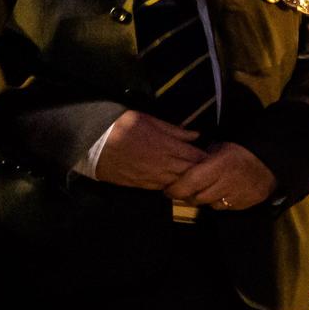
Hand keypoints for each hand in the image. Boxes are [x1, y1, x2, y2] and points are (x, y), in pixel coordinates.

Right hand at [93, 110, 208, 189]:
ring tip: (198, 180)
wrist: (92, 142)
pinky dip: (173, 187)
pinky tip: (178, 185)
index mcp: (167, 146)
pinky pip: (163, 188)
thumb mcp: (149, 120)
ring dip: (189, 182)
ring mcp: (152, 177)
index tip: (216, 159)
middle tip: (212, 172)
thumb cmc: (121, 125)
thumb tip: (196, 135)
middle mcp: (163, 164)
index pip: (196, 157)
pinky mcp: (141, 185)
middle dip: (202, 173)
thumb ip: (174, 130)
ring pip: (179, 184)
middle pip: (191, 173)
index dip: (207, 159)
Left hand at [164, 142, 277, 210]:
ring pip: (210, 204)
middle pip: (197, 197)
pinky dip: (219, 202)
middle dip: (188, 195)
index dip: (175, 189)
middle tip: (184, 190)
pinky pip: (224, 207)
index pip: (190, 182)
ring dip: (204, 199)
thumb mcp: (219, 148)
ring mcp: (236, 195)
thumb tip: (181, 167)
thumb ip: (201, 159)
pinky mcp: (244, 204)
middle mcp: (226, 183)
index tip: (168, 190)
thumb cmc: (240, 152)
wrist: (270, 163)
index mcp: (219, 166)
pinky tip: (221, 192)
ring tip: (205, 190)